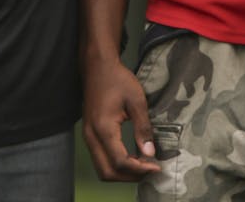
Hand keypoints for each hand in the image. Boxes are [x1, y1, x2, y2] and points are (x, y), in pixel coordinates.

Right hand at [81, 56, 159, 181]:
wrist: (97, 67)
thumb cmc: (118, 79)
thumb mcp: (137, 101)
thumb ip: (143, 128)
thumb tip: (150, 153)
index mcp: (103, 128)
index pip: (120, 161)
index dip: (139, 169)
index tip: (156, 166)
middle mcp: (91, 136)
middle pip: (107, 172)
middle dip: (130, 177)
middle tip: (150, 169)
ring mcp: (88, 136)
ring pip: (102, 168)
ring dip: (122, 173)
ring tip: (142, 165)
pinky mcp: (89, 134)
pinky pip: (100, 159)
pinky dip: (115, 165)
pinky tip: (131, 158)